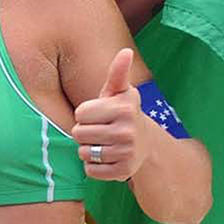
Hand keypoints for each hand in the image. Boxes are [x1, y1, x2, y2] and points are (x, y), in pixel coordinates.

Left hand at [72, 49, 147, 180]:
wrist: (144, 143)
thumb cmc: (121, 113)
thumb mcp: (118, 92)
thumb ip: (117, 73)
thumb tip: (125, 51)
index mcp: (124, 108)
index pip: (79, 114)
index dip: (84, 114)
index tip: (98, 114)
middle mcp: (128, 131)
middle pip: (79, 134)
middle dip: (84, 133)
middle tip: (100, 130)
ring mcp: (128, 153)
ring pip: (83, 153)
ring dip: (88, 150)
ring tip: (103, 144)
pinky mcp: (124, 173)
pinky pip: (91, 171)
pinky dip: (93, 167)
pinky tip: (106, 159)